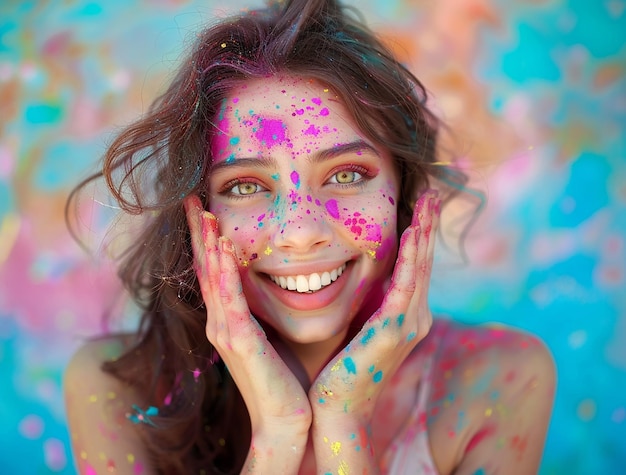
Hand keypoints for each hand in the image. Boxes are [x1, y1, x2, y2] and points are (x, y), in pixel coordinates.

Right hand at [184, 195, 310, 469]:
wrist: (285, 421)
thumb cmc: (284, 380)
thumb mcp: (271, 337)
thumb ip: (265, 312)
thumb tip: (281, 284)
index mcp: (228, 321)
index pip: (213, 272)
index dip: (206, 241)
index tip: (205, 210)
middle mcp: (221, 323)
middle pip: (204, 269)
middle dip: (199, 233)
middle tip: (192, 200)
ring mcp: (227, 332)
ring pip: (213, 279)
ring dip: (207, 244)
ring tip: (204, 213)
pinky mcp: (241, 341)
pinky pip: (230, 300)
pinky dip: (224, 273)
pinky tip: (222, 250)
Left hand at [309, 190, 440, 469]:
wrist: (337, 409)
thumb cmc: (341, 370)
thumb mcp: (358, 327)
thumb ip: (366, 304)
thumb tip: (356, 276)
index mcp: (405, 315)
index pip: (415, 267)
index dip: (420, 235)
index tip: (420, 205)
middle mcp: (413, 317)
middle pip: (423, 261)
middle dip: (428, 224)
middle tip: (433, 191)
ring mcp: (407, 324)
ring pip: (419, 267)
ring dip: (424, 231)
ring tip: (428, 200)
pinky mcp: (392, 331)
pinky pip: (404, 285)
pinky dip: (411, 257)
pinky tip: (412, 231)